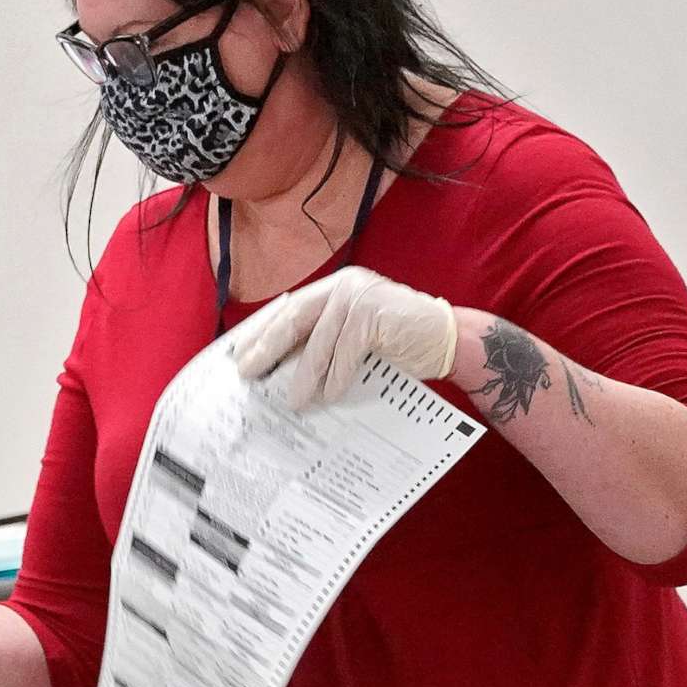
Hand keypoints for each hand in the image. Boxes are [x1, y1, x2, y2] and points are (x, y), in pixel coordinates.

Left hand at [230, 266, 457, 408]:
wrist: (447, 340)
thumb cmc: (396, 343)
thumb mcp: (351, 338)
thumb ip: (321, 342)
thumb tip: (277, 368)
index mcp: (334, 288)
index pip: (288, 309)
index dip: (261, 332)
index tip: (239, 355)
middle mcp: (344, 285)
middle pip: (294, 318)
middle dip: (268, 348)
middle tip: (249, 373)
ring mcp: (360, 296)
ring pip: (319, 340)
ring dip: (303, 375)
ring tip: (292, 401)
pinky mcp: (376, 313)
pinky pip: (347, 351)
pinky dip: (336, 377)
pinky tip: (328, 397)